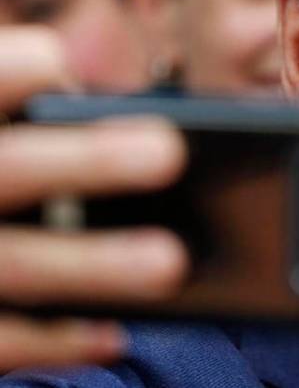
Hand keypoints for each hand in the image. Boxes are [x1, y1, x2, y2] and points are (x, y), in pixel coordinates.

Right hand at [0, 26, 188, 370]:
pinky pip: (3, 339)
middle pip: (13, 168)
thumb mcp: (11, 140)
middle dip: (89, 159)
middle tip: (169, 154)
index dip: (32, 70)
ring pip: (16, 264)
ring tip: (170, 263)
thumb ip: (56, 134)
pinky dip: (57, 341)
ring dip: (95, 265)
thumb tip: (164, 139)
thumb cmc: (6, 178)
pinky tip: (113, 336)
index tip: (71, 73)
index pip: (1, 75)